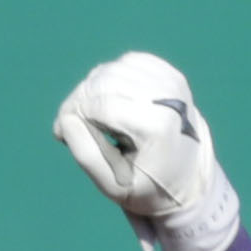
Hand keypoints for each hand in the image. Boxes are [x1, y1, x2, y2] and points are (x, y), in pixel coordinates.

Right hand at [52, 52, 242, 250]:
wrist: (189, 177)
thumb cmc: (148, 187)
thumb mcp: (113, 186)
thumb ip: (86, 154)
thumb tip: (66, 118)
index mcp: (155, 125)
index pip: (99, 104)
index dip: (72, 115)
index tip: (60, 134)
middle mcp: (166, 96)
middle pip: (103, 81)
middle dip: (78, 100)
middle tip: (71, 124)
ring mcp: (171, 81)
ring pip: (112, 69)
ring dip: (93, 89)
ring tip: (92, 116)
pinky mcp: (170, 73)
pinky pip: (126, 63)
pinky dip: (112, 78)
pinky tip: (113, 101)